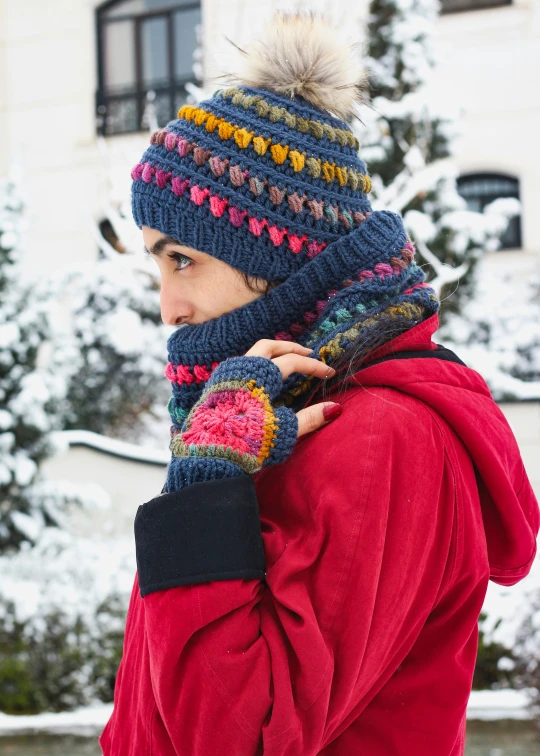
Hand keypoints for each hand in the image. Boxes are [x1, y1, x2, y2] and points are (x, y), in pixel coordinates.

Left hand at [166, 339, 341, 489]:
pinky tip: (262, 378)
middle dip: (291, 348)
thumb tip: (334, 408)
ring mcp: (225, 377)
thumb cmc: (246, 441)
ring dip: (272, 354)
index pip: (292, 362)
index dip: (313, 366)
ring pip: (252, 354)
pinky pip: (239, 366)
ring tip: (286, 361)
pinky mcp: (215, 388)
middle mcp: (241, 370)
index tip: (328, 373)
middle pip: (270, 346)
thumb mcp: (281, 431)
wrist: (208, 454)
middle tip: (308, 353)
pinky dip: (256, 365)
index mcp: (259, 376)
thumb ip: (309, 417)